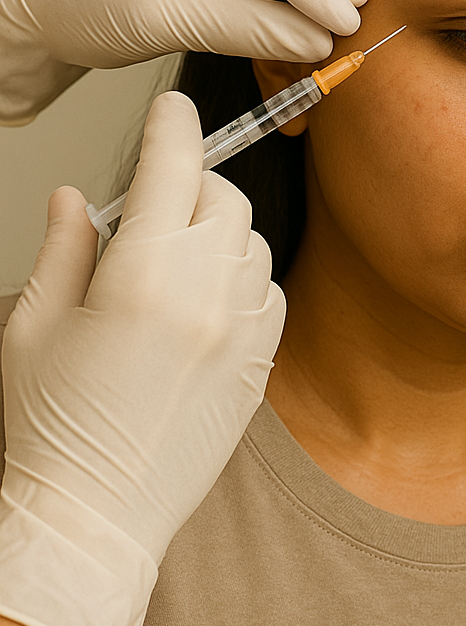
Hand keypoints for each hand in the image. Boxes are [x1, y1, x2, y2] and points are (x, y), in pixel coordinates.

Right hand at [0, 91, 285, 625]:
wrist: (97, 516)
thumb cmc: (50, 426)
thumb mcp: (34, 326)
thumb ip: (64, 248)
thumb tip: (73, 197)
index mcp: (140, 275)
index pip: (171, 169)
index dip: (171, 127)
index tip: (171, 109)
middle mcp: (206, 294)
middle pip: (223, 197)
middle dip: (192, 183)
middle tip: (156, 204)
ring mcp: (244, 328)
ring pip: (252, 240)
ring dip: (220, 229)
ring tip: (176, 257)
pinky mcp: (263, 360)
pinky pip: (270, 288)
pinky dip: (244, 274)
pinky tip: (208, 295)